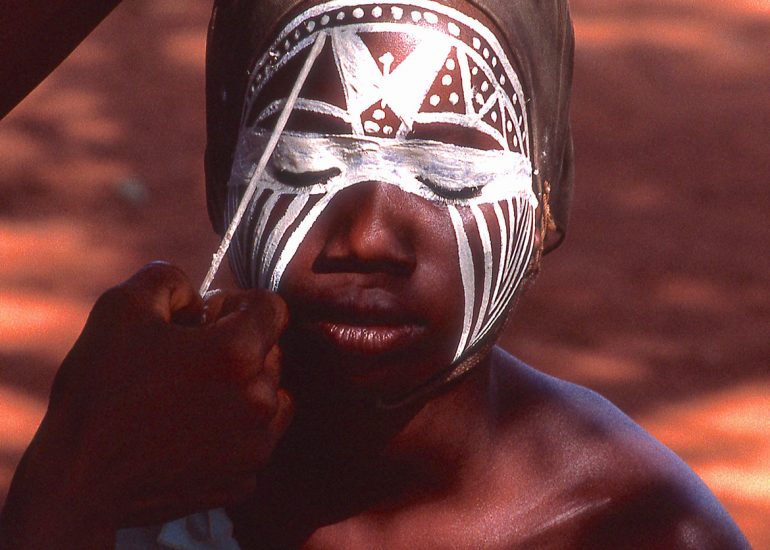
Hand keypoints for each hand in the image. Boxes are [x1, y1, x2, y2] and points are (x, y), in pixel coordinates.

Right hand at [0, 262, 292, 547]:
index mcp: (237, 352)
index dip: (238, 305)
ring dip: (242, 390)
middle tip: (187, 361)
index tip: (206, 320)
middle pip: (271, 353)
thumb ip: (168, 279)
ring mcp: (257, 444)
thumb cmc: (99, 392)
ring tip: (190, 398)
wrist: (78, 484)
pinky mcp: (245, 479)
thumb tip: (196, 294)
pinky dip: (232, 432)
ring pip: (270, 397)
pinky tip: (189, 434)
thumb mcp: (121, 308)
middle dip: (238, 348)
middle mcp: (260, 398)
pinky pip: (254, 439)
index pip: (273, 307)